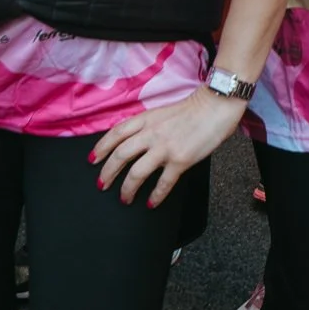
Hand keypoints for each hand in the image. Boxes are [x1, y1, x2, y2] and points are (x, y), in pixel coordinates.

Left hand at [92, 88, 243, 206]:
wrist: (216, 107)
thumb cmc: (192, 109)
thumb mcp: (161, 112)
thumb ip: (146, 126)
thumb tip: (133, 142)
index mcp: (146, 119)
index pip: (115, 134)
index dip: (101, 148)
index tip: (93, 160)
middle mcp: (151, 133)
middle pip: (120, 155)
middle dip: (107, 173)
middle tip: (102, 184)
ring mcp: (165, 148)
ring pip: (136, 172)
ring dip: (127, 188)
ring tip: (124, 198)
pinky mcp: (180, 160)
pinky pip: (163, 183)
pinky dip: (155, 196)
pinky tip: (150, 203)